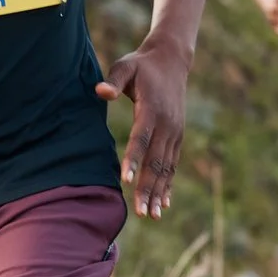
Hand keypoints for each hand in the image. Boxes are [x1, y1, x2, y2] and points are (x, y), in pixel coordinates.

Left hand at [95, 40, 190, 218]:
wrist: (172, 60)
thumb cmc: (141, 65)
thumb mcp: (126, 66)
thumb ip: (114, 80)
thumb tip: (101, 92)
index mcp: (152, 109)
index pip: (140, 138)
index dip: (133, 160)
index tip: (126, 181)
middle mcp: (167, 124)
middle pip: (155, 161)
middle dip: (148, 188)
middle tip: (141, 212)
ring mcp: (175, 132)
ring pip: (166, 167)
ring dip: (159, 192)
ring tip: (152, 216)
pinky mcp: (177, 136)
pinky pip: (172, 164)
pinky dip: (168, 185)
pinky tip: (164, 205)